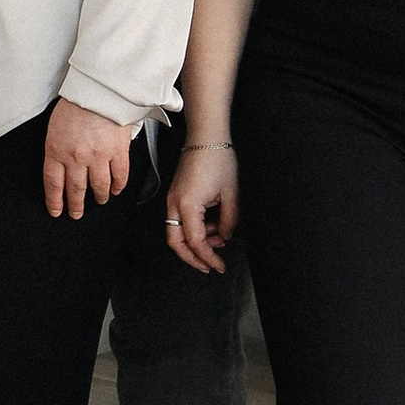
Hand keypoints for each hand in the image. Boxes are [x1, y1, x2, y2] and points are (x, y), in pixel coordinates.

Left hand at [41, 98, 134, 215]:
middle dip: (76, 206)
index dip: (55, 201)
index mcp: (57, 150)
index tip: (57, 211)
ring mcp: (99, 157)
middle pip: (76, 190)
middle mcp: (76, 157)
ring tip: (99, 200)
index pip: (53, 184)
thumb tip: (59, 165)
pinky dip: (118, 186)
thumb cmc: (77, 102)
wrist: (99, 89)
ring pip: (99, 187)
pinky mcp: (118, 152)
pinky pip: (119, 177)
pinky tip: (116, 189)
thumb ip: (57, 147)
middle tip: (76, 214)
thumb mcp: (55, 126)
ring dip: (99, 197)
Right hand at [163, 139, 237, 271]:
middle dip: (192, 258)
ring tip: (218, 239)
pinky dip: (194, 229)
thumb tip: (224, 236)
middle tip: (209, 265)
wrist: (206, 138)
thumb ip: (229, 221)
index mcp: (187, 205)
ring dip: (196, 242)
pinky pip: (180, 220)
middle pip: (175, 243)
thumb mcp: (231, 194)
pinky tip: (211, 226)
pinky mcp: (176, 195)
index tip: (220, 266)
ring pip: (176, 233)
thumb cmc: (217, 159)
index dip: (208, 257)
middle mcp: (174, 203)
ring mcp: (173, 199)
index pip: (196, 242)